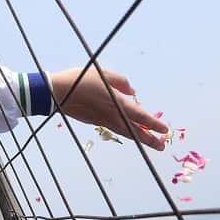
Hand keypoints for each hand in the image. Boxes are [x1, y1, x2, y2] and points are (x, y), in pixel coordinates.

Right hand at [49, 67, 167, 150]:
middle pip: (134, 130)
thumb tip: (132, 91)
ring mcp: (101, 120)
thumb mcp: (102, 73)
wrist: (55, 93)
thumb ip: (120, 82)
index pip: (139, 116)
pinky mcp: (93, 121)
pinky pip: (113, 127)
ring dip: (138, 137)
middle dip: (149, 139)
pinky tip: (127, 128)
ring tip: (149, 142)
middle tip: (161, 146)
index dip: (153, 124)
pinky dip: (124, 130)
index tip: (164, 130)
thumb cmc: (79, 79)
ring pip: (123, 131)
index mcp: (115, 102)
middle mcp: (111, 115)